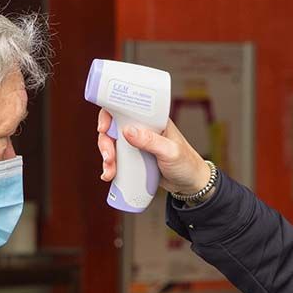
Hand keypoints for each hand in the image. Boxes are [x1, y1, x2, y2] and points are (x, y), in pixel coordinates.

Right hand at [96, 109, 210, 195]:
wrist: (190, 184)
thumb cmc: (186, 163)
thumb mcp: (170, 152)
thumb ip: (151, 141)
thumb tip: (127, 130)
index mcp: (152, 119)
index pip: (127, 107)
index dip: (110, 114)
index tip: (103, 128)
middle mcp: (142, 128)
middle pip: (114, 127)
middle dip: (105, 142)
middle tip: (108, 157)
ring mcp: (137, 143)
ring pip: (113, 144)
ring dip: (106, 157)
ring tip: (109, 172)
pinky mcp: (134, 158)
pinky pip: (117, 158)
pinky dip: (110, 166)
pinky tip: (108, 175)